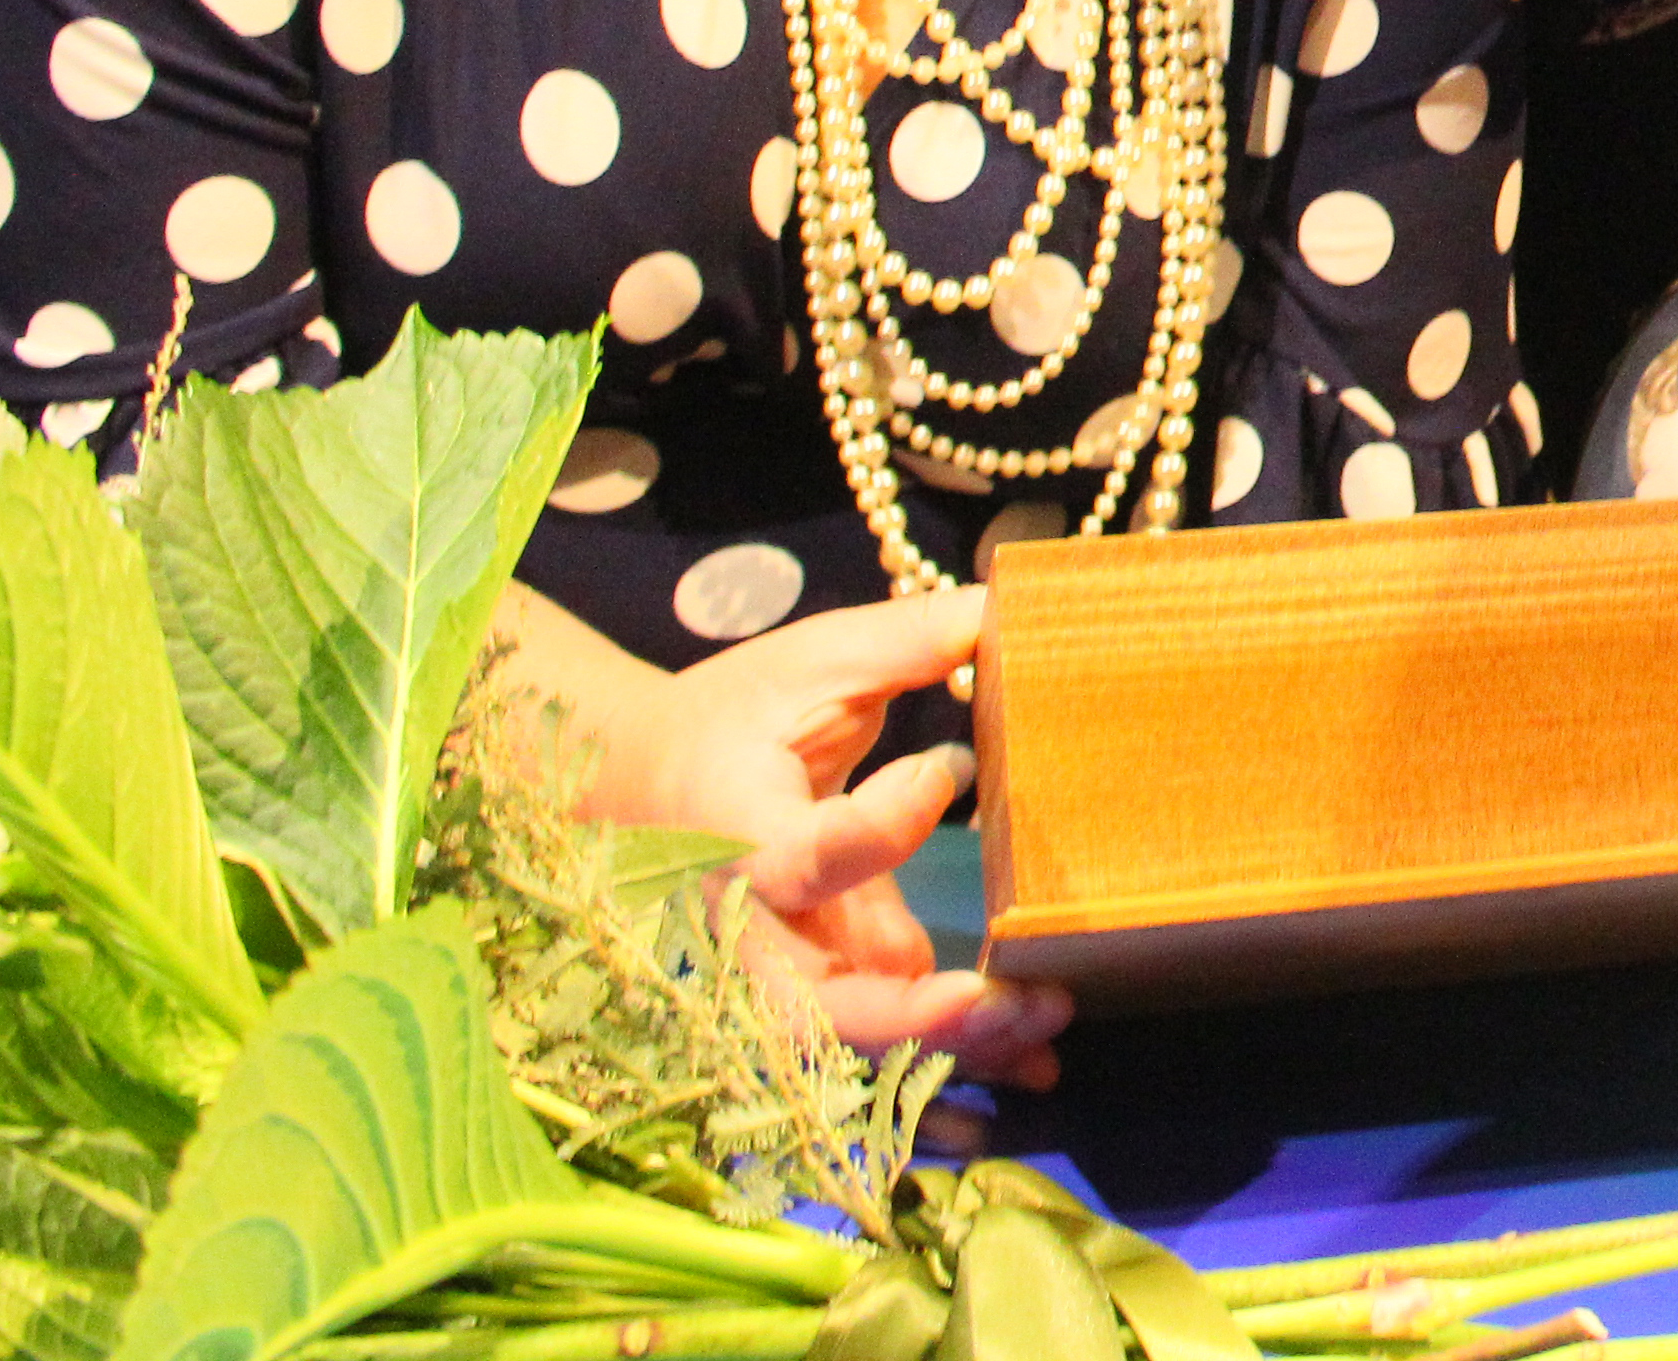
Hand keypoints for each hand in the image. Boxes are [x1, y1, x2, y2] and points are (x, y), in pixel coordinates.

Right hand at [587, 584, 1073, 1085]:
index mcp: (734, 835)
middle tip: (1010, 994)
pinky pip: (873, 1048)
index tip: (950, 771)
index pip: (804, 858)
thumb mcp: (803, 667)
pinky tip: (1030, 1070)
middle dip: (917, 1018)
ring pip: (853, 1045)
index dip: (880, 826)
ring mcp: (773, 976)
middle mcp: (746, 929)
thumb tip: (1006, 604)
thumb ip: (902, 645)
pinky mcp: (812, 991)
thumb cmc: (725, 722)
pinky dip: (945, 1073)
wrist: (629, 794)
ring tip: (1047, 1033)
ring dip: (948, 1055)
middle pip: (816, 1006)